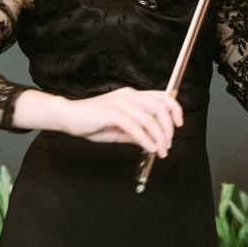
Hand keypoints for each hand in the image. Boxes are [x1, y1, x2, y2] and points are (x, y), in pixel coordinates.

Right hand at [58, 88, 183, 157]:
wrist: (68, 117)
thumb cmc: (91, 121)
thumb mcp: (118, 128)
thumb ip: (135, 132)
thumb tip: (151, 142)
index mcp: (132, 95)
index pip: (161, 96)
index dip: (174, 108)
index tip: (179, 124)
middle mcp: (128, 96)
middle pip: (159, 107)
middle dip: (168, 128)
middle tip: (167, 144)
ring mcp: (119, 103)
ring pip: (148, 118)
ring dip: (158, 137)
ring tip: (159, 151)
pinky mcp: (111, 113)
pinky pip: (134, 126)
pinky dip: (145, 138)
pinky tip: (148, 147)